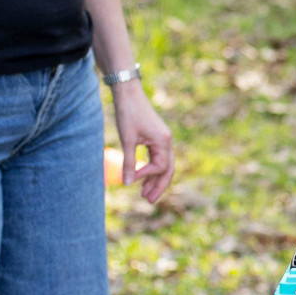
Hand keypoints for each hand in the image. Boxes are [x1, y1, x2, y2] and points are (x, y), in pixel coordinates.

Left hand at [112, 84, 175, 203]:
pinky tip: (142, 177)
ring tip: (144, 194)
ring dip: (155, 179)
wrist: (128, 94)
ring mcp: (163, 139)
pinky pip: (158, 158)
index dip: (147, 176)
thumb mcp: (127, 140)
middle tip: (148, 201)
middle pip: (168, 169)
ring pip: (164, 165)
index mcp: (163, 141)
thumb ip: (129, 163)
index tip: (132, 180)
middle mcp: (167, 141)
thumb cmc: (128, 114)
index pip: (160, 166)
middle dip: (159, 186)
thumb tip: (128, 184)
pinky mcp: (156, 137)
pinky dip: (152, 169)